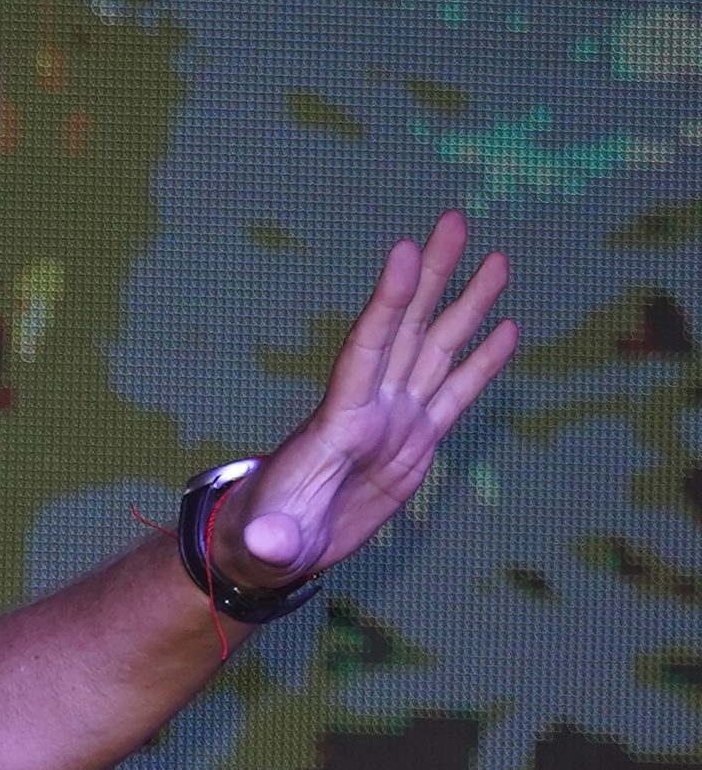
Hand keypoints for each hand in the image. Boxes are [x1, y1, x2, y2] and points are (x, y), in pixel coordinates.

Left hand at [219, 210, 519, 586]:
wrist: (270, 550)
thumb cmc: (262, 543)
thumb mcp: (266, 546)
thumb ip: (273, 541)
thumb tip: (271, 545)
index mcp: (337, 424)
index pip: (366, 351)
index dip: (387, 303)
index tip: (403, 250)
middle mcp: (369, 409)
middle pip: (406, 330)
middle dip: (430, 277)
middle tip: (453, 220)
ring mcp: (394, 423)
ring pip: (435, 350)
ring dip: (465, 305)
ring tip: (497, 259)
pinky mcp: (413, 444)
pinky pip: (454, 394)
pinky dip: (480, 363)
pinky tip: (507, 328)